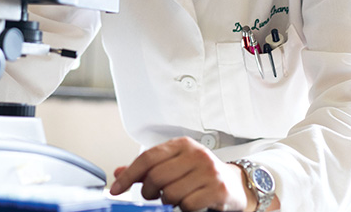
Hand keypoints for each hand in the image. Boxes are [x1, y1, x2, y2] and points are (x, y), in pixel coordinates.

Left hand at [108, 136, 253, 211]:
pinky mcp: (218, 190)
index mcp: (182, 144)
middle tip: (153, 195)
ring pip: (170, 193)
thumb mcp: (174, 165)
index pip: (147, 158)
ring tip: (177, 197)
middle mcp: (196, 154)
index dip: (129, 175)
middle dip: (149, 191)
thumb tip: (119, 172)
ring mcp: (209, 171)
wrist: (234, 184)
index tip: (116, 189)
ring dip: (168, 201)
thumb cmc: (200, 174)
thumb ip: (147, 169)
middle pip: (156, 177)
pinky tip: (191, 202)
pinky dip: (184, 208)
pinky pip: (187, 205)